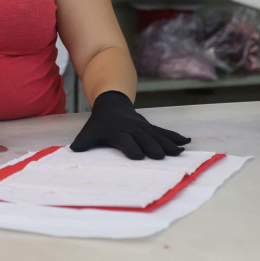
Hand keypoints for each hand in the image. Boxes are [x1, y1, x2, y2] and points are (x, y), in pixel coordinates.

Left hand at [71, 91, 190, 159]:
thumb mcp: (89, 131)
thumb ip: (83, 142)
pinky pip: (164, 132)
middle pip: (143, 138)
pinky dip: (175, 136)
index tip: (138, 157)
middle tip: (160, 156)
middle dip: (152, 146)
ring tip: (179, 153)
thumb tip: (73, 150)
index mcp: (117, 131)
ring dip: (168, 143)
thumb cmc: (99, 123)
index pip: (125, 140)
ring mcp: (143, 127)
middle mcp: (132, 128)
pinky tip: (187, 142)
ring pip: (157, 135)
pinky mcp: (150, 127)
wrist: (112, 103)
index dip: (131, 148)